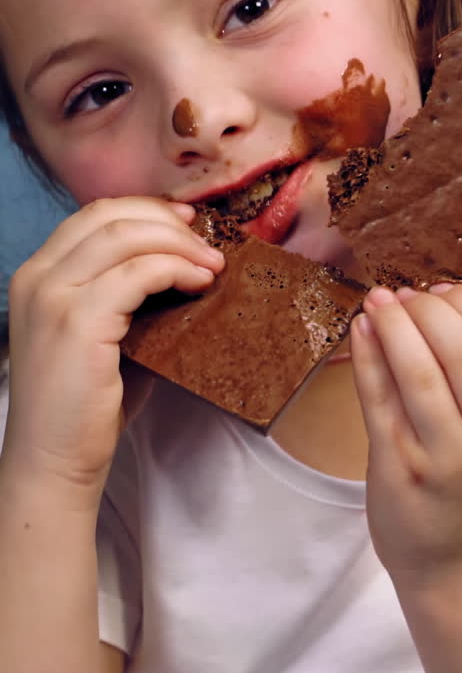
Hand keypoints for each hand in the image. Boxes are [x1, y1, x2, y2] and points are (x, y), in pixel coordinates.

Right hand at [3, 197, 223, 497]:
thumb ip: (125, 294)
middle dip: (167, 221)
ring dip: (179, 244)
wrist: (54, 462)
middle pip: (109, 216)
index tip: (187, 222)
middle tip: (208, 243)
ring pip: (126, 237)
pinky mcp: (77, 323)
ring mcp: (53, 297)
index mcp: (38, 275)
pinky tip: (200, 283)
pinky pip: (138, 274)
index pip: (93, 216)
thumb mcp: (101, 334)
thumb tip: (184, 263)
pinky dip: (176, 269)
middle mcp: (37, 277)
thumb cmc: (85, 407)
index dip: (145, 210)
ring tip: (213, 264)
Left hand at [350, 283, 461, 586]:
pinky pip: (378, 400)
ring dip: (396, 327)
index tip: (444, 289)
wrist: (456, 561)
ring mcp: (445, 460)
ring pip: (420, 375)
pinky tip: (360, 330)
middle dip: (432, 312)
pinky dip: (367, 358)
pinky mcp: (398, 469)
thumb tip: (435, 299)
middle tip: (408, 294)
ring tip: (380, 301)